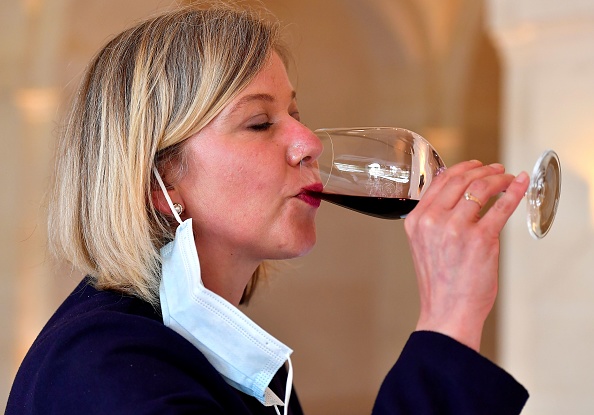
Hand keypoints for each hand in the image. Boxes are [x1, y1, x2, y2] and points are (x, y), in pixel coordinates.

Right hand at [404, 160, 529, 350]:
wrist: (447, 312)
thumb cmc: (440, 284)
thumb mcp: (425, 245)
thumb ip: (436, 219)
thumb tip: (461, 195)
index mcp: (416, 221)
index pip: (439, 181)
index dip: (461, 168)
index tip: (475, 165)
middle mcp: (433, 221)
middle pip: (460, 180)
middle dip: (482, 170)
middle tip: (496, 169)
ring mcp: (456, 229)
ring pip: (481, 188)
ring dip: (499, 178)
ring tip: (509, 179)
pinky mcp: (480, 239)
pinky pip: (501, 207)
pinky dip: (514, 192)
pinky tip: (520, 186)